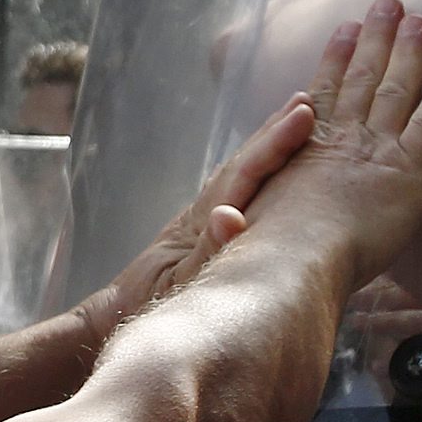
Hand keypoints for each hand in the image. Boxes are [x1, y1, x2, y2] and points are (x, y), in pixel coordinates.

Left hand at [76, 93, 318, 348]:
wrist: (113, 318)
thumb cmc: (144, 308)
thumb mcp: (179, 286)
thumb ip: (207, 254)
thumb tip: (229, 216)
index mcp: (199, 223)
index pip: (243, 176)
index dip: (274, 145)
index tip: (303, 116)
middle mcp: (200, 214)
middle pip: (242, 165)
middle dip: (274, 134)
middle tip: (308, 103)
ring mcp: (199, 221)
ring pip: (239, 176)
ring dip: (267, 147)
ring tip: (298, 121)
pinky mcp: (202, 233)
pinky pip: (238, 193)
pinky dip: (259, 171)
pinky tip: (275, 165)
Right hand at [237, 0, 421, 290]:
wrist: (289, 258)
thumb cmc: (264, 247)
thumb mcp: (251, 209)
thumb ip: (264, 185)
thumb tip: (255, 179)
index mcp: (305, 144)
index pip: (325, 90)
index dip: (336, 57)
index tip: (345, 29)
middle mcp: (341, 137)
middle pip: (362, 78)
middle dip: (376, 38)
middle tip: (388, 4)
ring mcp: (375, 149)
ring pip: (396, 88)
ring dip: (408, 50)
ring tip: (419, 19)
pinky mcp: (409, 169)